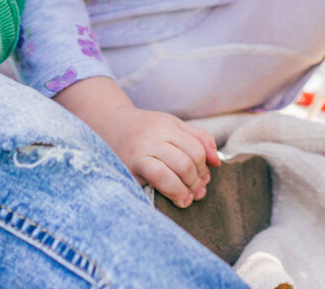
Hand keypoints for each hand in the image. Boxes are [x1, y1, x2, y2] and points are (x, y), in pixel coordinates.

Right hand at [54, 77, 219, 207]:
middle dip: (198, 180)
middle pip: (190, 161)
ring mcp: (143, 151)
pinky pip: (159, 179)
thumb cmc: (144, 129)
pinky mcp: (132, 166)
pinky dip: (175, 191)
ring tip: (188, 197)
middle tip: (198, 190)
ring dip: (189, 188)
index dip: (205, 167)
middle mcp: (156, 136)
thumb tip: (217, 162)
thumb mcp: (171, 125)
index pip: (197, 147)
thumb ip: (198, 139)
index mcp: (168, 125)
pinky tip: (179, 199)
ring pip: (178, 169)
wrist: (106, 126)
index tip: (204, 178)